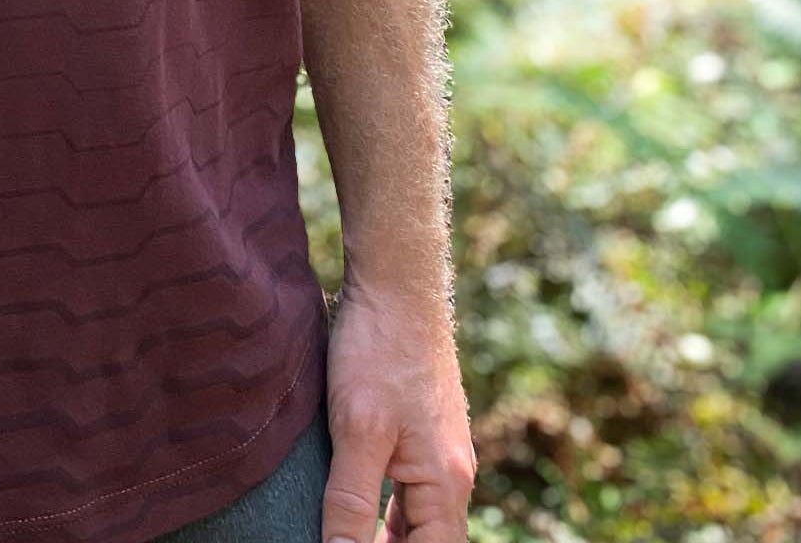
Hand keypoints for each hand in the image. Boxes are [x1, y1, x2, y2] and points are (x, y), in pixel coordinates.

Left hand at [318, 282, 476, 542]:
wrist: (399, 284)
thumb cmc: (378, 350)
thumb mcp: (356, 429)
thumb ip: (350, 501)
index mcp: (444, 483)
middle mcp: (452, 474)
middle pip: (429, 542)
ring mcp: (440, 451)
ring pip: (420, 520)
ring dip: (388, 537)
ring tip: (348, 537)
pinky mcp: (424, 431)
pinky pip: (412, 491)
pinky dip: (389, 510)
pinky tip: (360, 507)